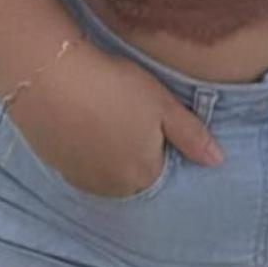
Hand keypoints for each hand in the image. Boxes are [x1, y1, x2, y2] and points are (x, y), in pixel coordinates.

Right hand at [5, 43, 222, 197]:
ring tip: (106, 109)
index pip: (165, 168)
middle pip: (136, 172)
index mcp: (143, 176)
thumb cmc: (115, 88)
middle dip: (138, 146)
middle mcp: (111, 188)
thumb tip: (217, 161)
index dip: (163, 139)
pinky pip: (81, 162)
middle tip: (129, 107)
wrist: (50, 78)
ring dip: (110, 147)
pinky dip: (86, 144)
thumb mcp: (164, 106)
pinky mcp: (55, 165)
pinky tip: (84, 116)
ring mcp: (80, 179)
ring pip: (107, 168)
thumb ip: (192, 136)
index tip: (154, 113)